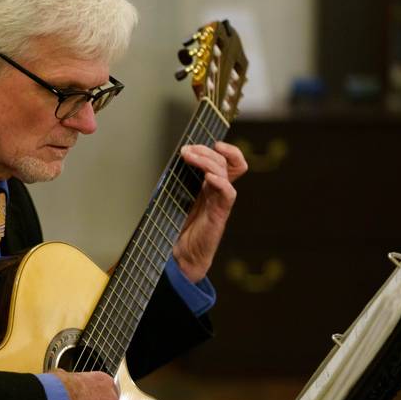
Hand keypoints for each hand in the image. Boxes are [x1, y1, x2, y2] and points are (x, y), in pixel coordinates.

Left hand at [173, 141, 247, 281]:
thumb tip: (172, 161)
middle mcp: (217, 191)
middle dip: (206, 151)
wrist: (181, 256)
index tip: (205, 144)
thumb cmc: (177, 228)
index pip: (228, 161)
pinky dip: (220, 182)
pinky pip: (228, 194)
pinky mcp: (220, 214)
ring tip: (190, 157)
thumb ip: (178, 181)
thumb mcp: (176, 198)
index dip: (224, 149)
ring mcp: (220, 201)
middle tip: (186, 151)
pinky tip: (208, 178)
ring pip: (226, 172)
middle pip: (225, 161)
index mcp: (209, 185)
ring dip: (207, 161)